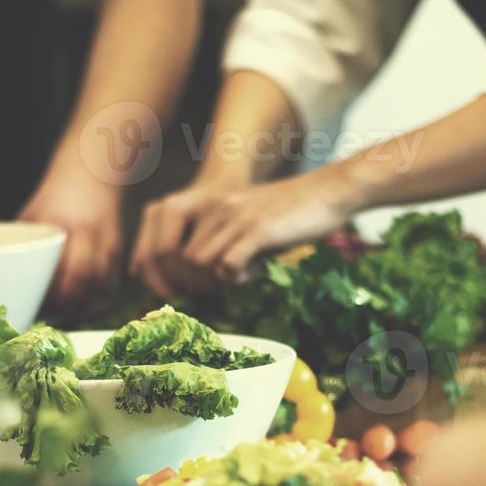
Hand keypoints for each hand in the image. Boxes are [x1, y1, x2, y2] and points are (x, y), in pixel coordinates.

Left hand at [21, 175, 123, 313]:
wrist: (93, 174)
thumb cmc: (56, 197)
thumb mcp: (33, 213)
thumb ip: (20, 242)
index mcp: (66, 223)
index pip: (67, 266)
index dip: (53, 292)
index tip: (33, 303)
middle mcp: (92, 235)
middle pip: (85, 280)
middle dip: (66, 304)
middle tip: (45, 316)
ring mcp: (109, 245)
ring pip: (101, 287)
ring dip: (81, 309)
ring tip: (60, 317)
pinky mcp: (118, 254)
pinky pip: (111, 288)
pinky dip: (97, 304)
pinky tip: (80, 310)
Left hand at [132, 164, 359, 297]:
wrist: (327, 193)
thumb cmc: (284, 216)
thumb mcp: (242, 224)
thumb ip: (215, 245)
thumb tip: (190, 285)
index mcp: (203, 203)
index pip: (158, 244)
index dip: (158, 275)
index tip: (175, 292)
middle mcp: (212, 205)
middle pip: (174, 258)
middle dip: (187, 283)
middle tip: (209, 291)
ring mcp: (234, 216)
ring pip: (197, 263)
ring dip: (212, 282)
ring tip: (235, 277)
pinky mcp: (257, 229)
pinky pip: (227, 266)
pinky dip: (235, 278)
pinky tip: (251, 273)